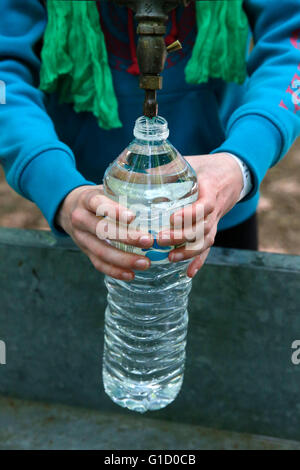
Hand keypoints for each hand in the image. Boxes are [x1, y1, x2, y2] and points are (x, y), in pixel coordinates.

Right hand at [56, 185, 153, 280]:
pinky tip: (131, 275)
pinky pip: (98, 264)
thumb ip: (126, 191)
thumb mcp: (105, 188)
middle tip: (148, 241)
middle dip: (126, 238)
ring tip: (145, 263)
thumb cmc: (97, 198)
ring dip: (124, 259)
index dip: (114, 211)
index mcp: (86, 199)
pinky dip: (115, 271)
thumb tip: (163, 195)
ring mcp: (81, 237)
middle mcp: (80, 218)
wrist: (68, 208)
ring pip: (101, 251)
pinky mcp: (85, 251)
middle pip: (101, 230)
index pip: (98, 204)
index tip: (133, 217)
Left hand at [157, 153, 243, 277]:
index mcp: (211, 188)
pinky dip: (199, 261)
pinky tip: (188, 273)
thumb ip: (169, 166)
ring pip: (206, 240)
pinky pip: (208, 248)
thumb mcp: (191, 161)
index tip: (171, 219)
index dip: (190, 214)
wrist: (231, 173)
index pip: (205, 205)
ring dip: (189, 251)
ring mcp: (215, 221)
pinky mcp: (212, 229)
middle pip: (203, 227)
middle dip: (182, 236)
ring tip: (170, 258)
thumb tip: (138, 168)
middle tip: (160, 239)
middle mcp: (215, 208)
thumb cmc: (206, 166)